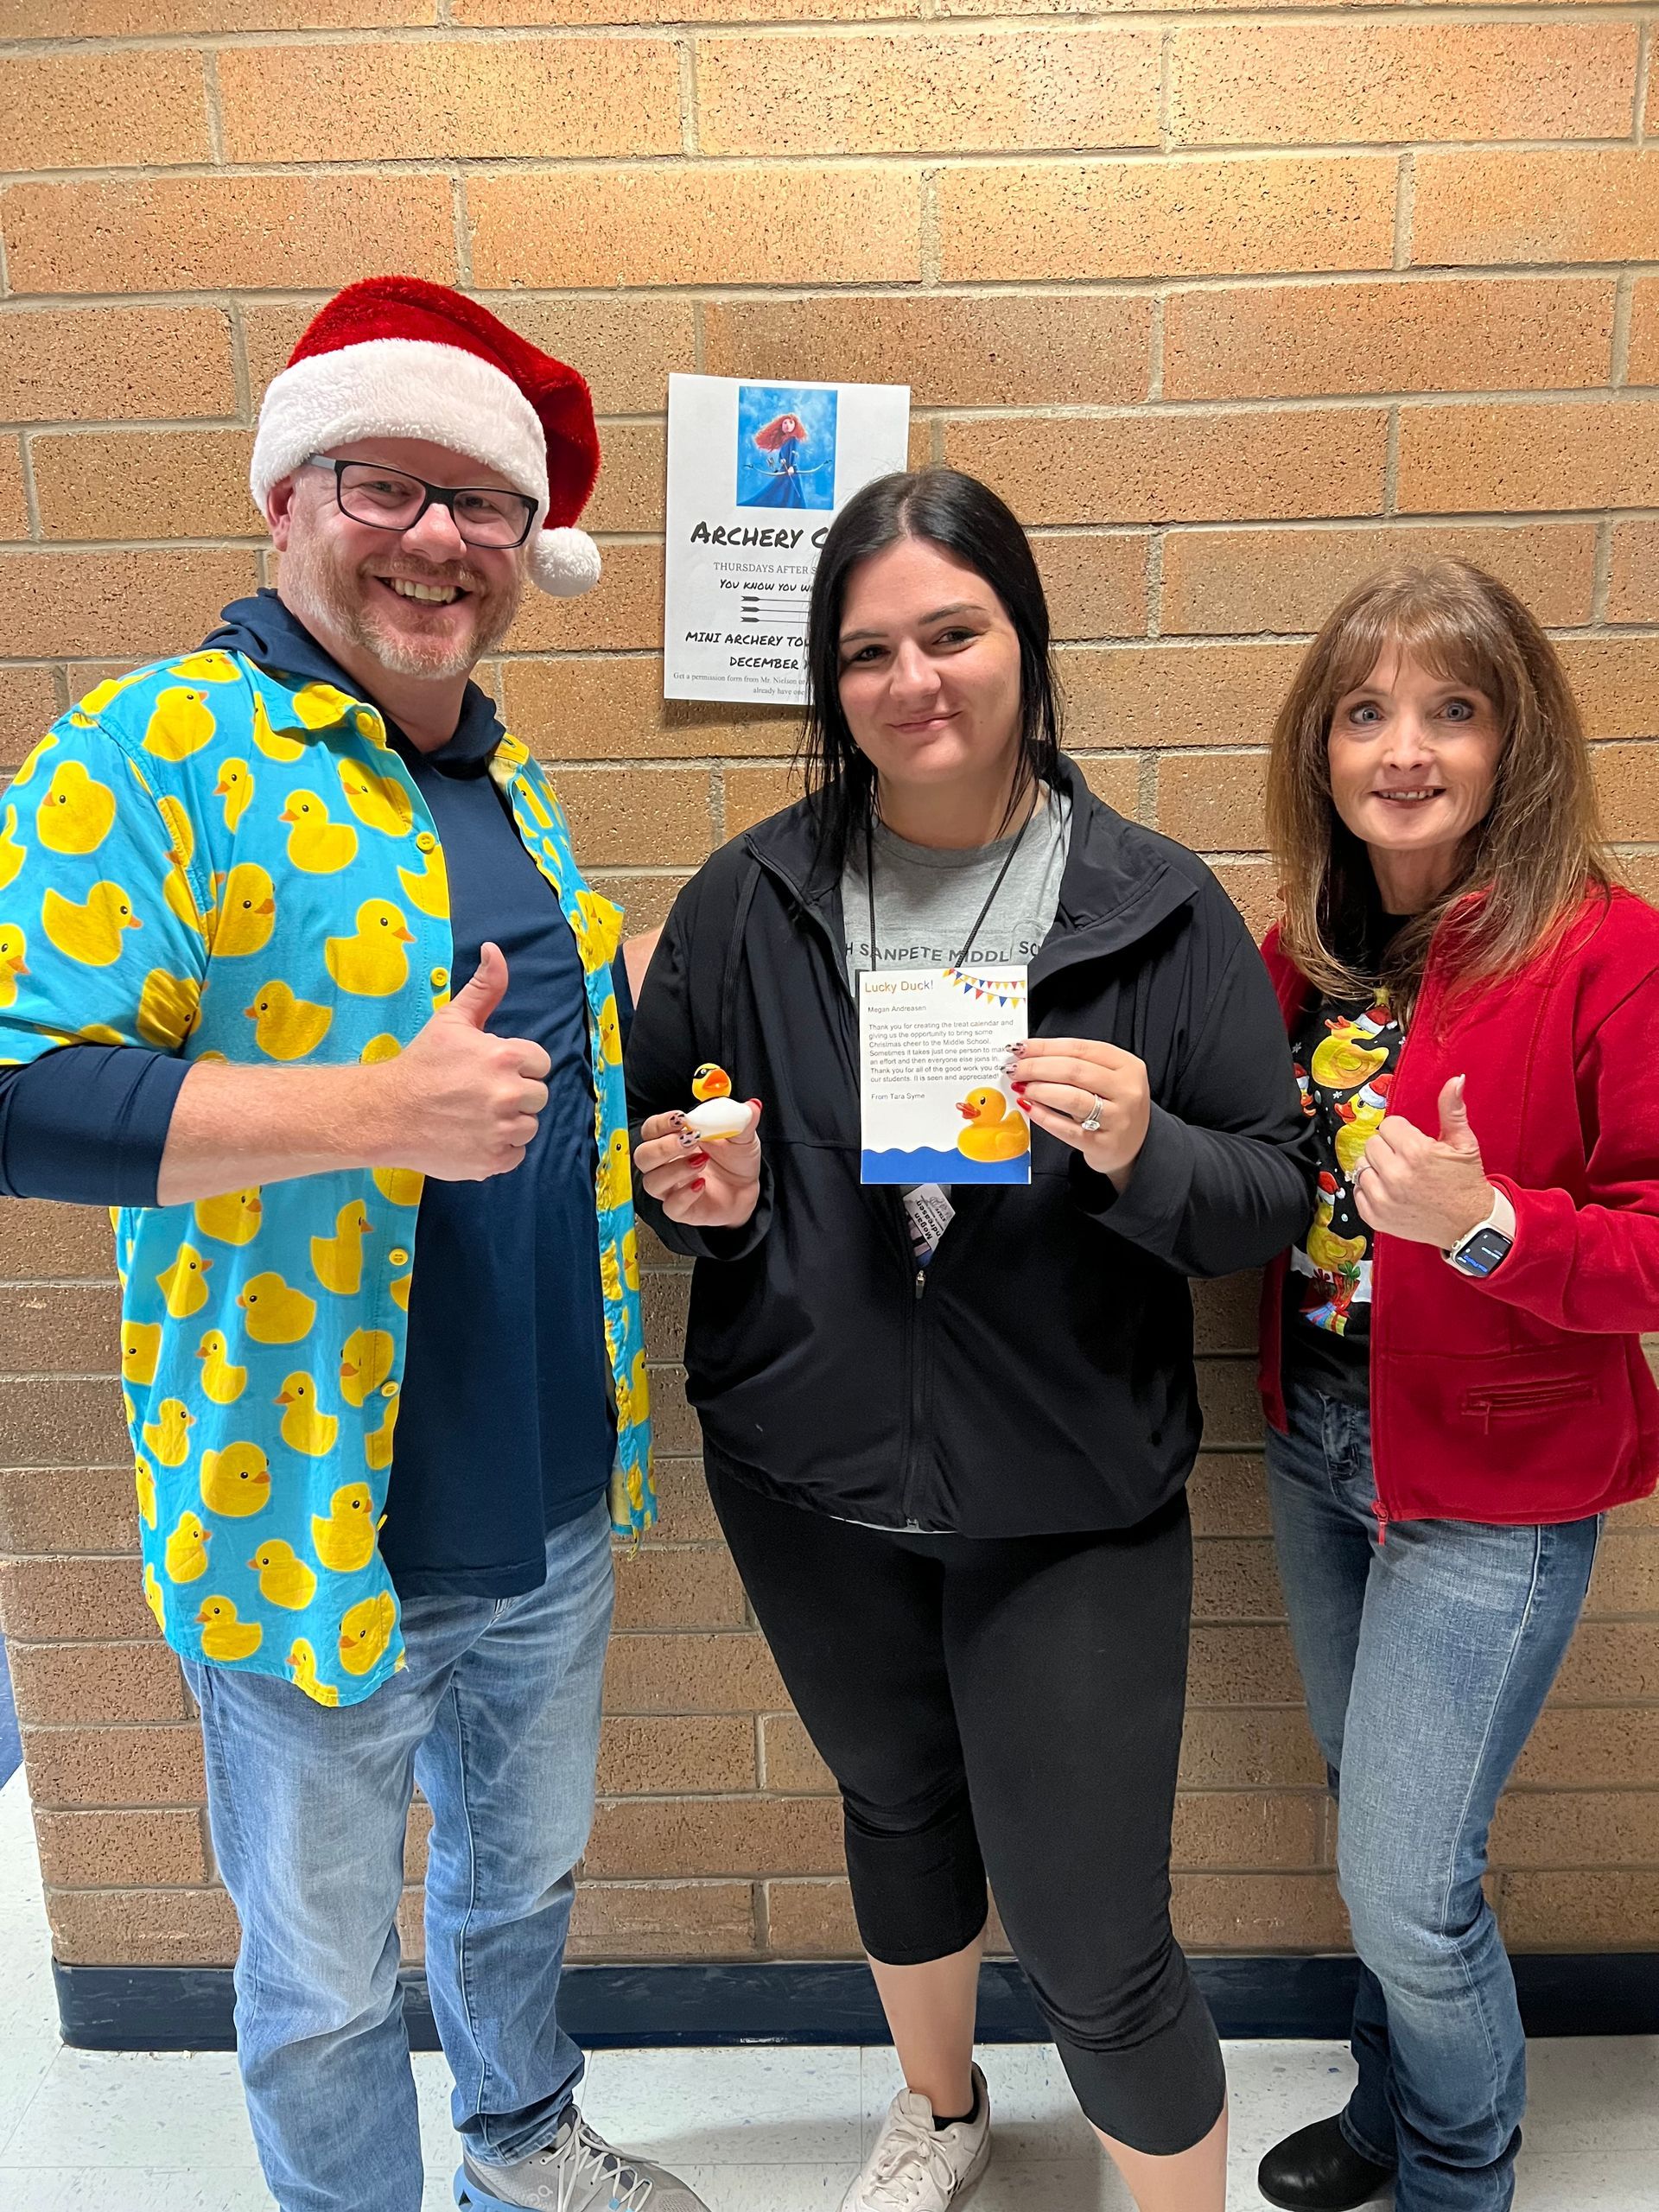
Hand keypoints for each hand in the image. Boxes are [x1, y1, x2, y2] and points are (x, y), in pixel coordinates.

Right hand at [375, 942, 550, 1180]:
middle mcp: (508, 1094)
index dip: (517, 1065)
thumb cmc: (421, 1064)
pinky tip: (472, 1137)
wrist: (387, 1113)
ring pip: (528, 1126)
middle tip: (479, 1093)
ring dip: (509, 1122)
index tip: (489, 1069)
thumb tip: (495, 950)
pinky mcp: (492, 1161)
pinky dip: (498, 1149)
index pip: (539, 1063)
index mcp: (505, 1057)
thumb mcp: (452, 1020)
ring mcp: (501, 1131)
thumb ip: (484, 987)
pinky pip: (515, 1154)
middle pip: (538, 1096)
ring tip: (475, 1115)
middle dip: (515, 1093)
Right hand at [634, 1100, 762, 1229]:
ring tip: (701, 1161)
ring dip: (674, 1170)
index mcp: (673, 1140)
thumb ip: (742, 1120)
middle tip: (690, 1139)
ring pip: (652, 1182)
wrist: (747, 1189)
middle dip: (663, 1147)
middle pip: (642, 1156)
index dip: (660, 1124)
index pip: (650, 1130)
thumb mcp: (742, 1136)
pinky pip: (670, 1207)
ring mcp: (672, 1188)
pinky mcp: (682, 1210)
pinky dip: (684, 1195)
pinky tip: (701, 1184)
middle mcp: (666, 1165)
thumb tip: (753, 1105)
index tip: (681, 1118)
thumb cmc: (735, 1160)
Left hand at [1010, 1036, 1151, 1190]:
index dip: (1045, 1046)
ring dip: (1039, 1090)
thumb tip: (1030, 1055)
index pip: (1080, 1048)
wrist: (1135, 1146)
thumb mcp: (1108, 1078)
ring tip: (1021, 1087)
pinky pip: (1067, 1129)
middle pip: (1074, 1071)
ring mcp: (1118, 1118)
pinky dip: (1043, 1116)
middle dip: (1037, 1067)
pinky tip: (1029, 1108)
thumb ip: (1076, 1064)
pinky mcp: (1103, 1144)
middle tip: (1015, 1069)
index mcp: (1127, 1065)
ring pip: (1071, 1098)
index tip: (1021, 1048)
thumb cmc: (1114, 1106)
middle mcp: (1127, 1090)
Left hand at [1352, 1076, 1494, 1247]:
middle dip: (1389, 1149)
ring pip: (1362, 1165)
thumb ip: (1452, 1109)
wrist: (1469, 1225)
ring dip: (1378, 1169)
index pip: (1388, 1125)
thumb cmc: (1465, 1182)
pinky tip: (1392, 1192)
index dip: (1403, 1133)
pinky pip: (1358, 1191)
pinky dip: (1371, 1190)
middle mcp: (1396, 1175)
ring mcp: (1383, 1199)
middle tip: (1408, 1161)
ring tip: (1401, 1177)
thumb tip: (1455, 1080)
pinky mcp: (1375, 1217)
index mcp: (1416, 1152)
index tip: (1415, 1145)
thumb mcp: (1464, 1143)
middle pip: (1372, 1144)